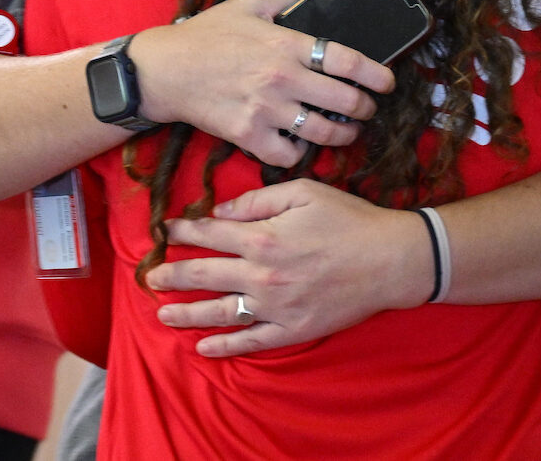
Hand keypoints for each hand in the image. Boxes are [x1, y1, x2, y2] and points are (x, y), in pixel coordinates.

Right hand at [130, 0, 393, 166]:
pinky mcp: (249, 136)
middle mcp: (281, 78)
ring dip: (343, 135)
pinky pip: (290, 154)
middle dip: (366, 108)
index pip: (347, 61)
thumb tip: (316, 3)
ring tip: (346, 131)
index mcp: (286, 43)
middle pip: (345, 101)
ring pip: (323, 132)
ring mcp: (266, 110)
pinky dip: (301, 152)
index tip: (386, 82)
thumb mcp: (247, 4)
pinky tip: (303, 143)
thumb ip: (286, 1)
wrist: (165, 71)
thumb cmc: (205, 36)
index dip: (377, 74)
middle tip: (367, 108)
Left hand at [147, 180, 428, 355]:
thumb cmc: (350, 219)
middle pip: (203, 275)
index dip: (182, 232)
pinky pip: (250, 341)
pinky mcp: (292, 329)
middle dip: (172, 275)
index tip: (165, 233)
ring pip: (219, 312)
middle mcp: (261, 275)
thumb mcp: (304, 192)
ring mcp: (275, 306)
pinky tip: (203, 348)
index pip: (209, 234)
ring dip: (186, 314)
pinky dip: (224, 347)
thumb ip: (258, 199)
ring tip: (162, 314)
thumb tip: (222, 211)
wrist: (391, 259)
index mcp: (262, 237)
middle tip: (150, 278)